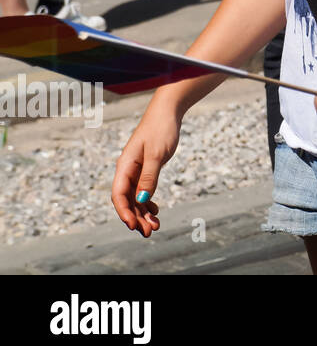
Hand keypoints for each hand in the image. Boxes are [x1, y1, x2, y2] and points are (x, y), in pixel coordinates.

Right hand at [110, 102, 180, 237]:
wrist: (168, 113)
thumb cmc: (161, 129)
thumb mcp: (157, 154)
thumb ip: (149, 177)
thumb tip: (142, 199)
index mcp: (125, 165)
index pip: (119, 194)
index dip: (124, 212)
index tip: (133, 225)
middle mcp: (127, 170)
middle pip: (127, 200)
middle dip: (136, 217)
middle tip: (149, 232)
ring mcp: (136, 170)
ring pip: (136, 197)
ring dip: (143, 213)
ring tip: (155, 226)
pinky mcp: (146, 169)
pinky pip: (143, 190)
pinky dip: (148, 202)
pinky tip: (156, 211)